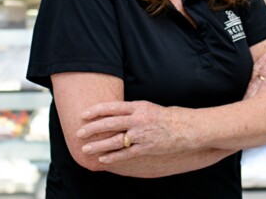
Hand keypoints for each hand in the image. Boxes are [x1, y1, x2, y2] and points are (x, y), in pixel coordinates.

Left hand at [76, 100, 191, 163]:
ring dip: (98, 145)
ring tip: (86, 149)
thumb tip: (114, 113)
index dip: (96, 111)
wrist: (187, 128)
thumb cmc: (167, 116)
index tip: (83, 114)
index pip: (112, 107)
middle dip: (92, 128)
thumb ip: (132, 110)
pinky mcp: (146, 148)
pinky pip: (125, 154)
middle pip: (110, 123)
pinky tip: (102, 160)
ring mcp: (142, 134)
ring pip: (115, 140)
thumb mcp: (148, 107)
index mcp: (138, 106)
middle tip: (79, 133)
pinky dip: (112, 157)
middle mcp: (138, 119)